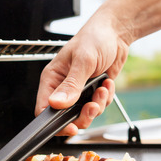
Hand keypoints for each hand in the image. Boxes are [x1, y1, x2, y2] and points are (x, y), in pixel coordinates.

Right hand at [35, 16, 128, 135]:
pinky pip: (97, 106)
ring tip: (102, 88)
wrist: (116, 33)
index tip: (70, 127)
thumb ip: (71, 85)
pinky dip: (105, 98)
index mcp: (52, 78)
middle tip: (93, 106)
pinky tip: (107, 83)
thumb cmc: (95, 38)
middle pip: (65, 117)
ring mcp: (78, 90)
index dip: (54, 122)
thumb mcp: (84, 61)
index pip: (44, 108)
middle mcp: (63, 86)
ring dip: (97, 105)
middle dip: (83, 115)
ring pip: (84, 113)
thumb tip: (57, 104)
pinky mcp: (92, 91)